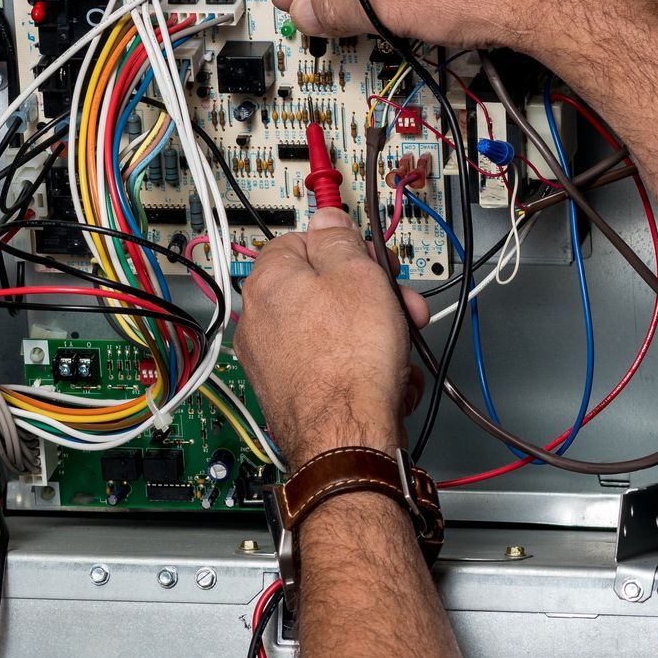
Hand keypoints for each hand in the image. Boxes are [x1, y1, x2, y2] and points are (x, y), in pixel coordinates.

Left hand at [235, 210, 427, 470]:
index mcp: (267, 281)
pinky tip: (384, 381)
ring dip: (373, 336)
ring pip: (333, 330)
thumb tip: (326, 217)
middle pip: (321, 289)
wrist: (347, 439)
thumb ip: (340, 238)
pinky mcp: (289, 394)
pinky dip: (359, 370)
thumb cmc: (350, 363)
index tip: (373, 261)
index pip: (302, 240)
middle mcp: (258, 321)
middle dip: (369, 296)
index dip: (346, 248)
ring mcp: (270, 361)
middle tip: (399, 307)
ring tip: (397, 352)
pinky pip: (332, 367)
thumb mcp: (358, 274)